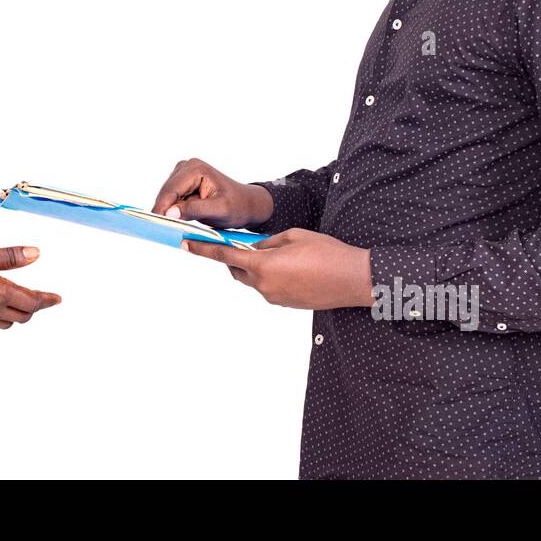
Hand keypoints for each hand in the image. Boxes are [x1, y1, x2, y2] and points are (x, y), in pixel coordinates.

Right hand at [0, 245, 62, 330]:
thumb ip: (8, 257)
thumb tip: (36, 255)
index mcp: (0, 293)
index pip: (33, 302)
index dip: (47, 300)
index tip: (57, 299)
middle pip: (23, 315)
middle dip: (33, 306)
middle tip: (38, 297)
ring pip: (7, 322)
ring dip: (15, 312)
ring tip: (15, 300)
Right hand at [151, 158, 274, 229]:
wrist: (246, 205)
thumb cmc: (238, 207)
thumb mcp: (219, 211)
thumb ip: (194, 210)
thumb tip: (169, 213)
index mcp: (195, 169)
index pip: (171, 190)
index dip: (161, 208)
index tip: (155, 226)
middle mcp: (187, 167)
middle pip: (166, 193)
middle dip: (164, 211)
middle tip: (163, 231)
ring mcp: (183, 174)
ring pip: (166, 197)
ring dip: (168, 211)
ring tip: (175, 226)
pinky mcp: (182, 183)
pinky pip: (171, 199)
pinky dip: (173, 210)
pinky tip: (179, 220)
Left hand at [182, 229, 373, 308]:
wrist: (354, 279)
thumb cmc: (327, 253)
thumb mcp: (294, 236)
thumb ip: (268, 242)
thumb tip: (255, 248)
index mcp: (263, 265)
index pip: (224, 257)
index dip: (204, 250)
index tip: (186, 244)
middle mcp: (264, 286)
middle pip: (237, 270)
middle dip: (236, 258)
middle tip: (246, 244)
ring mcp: (274, 298)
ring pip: (254, 280)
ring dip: (256, 267)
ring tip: (280, 254)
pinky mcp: (285, 304)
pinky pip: (269, 288)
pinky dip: (271, 276)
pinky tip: (292, 267)